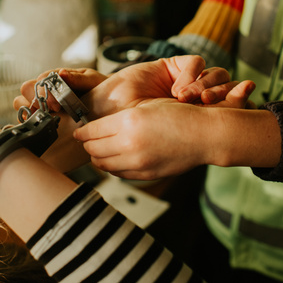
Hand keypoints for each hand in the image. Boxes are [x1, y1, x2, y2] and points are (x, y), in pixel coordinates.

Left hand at [73, 80, 256, 179]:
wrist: (204, 135)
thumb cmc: (180, 115)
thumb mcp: (147, 108)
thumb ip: (120, 119)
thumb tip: (97, 129)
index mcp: (128, 122)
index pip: (91, 131)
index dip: (82, 131)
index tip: (79, 130)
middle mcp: (129, 144)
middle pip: (93, 149)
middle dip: (86, 144)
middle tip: (86, 139)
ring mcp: (138, 162)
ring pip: (103, 164)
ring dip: (97, 157)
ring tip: (99, 150)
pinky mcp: (146, 174)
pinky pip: (118, 173)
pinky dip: (112, 167)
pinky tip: (116, 159)